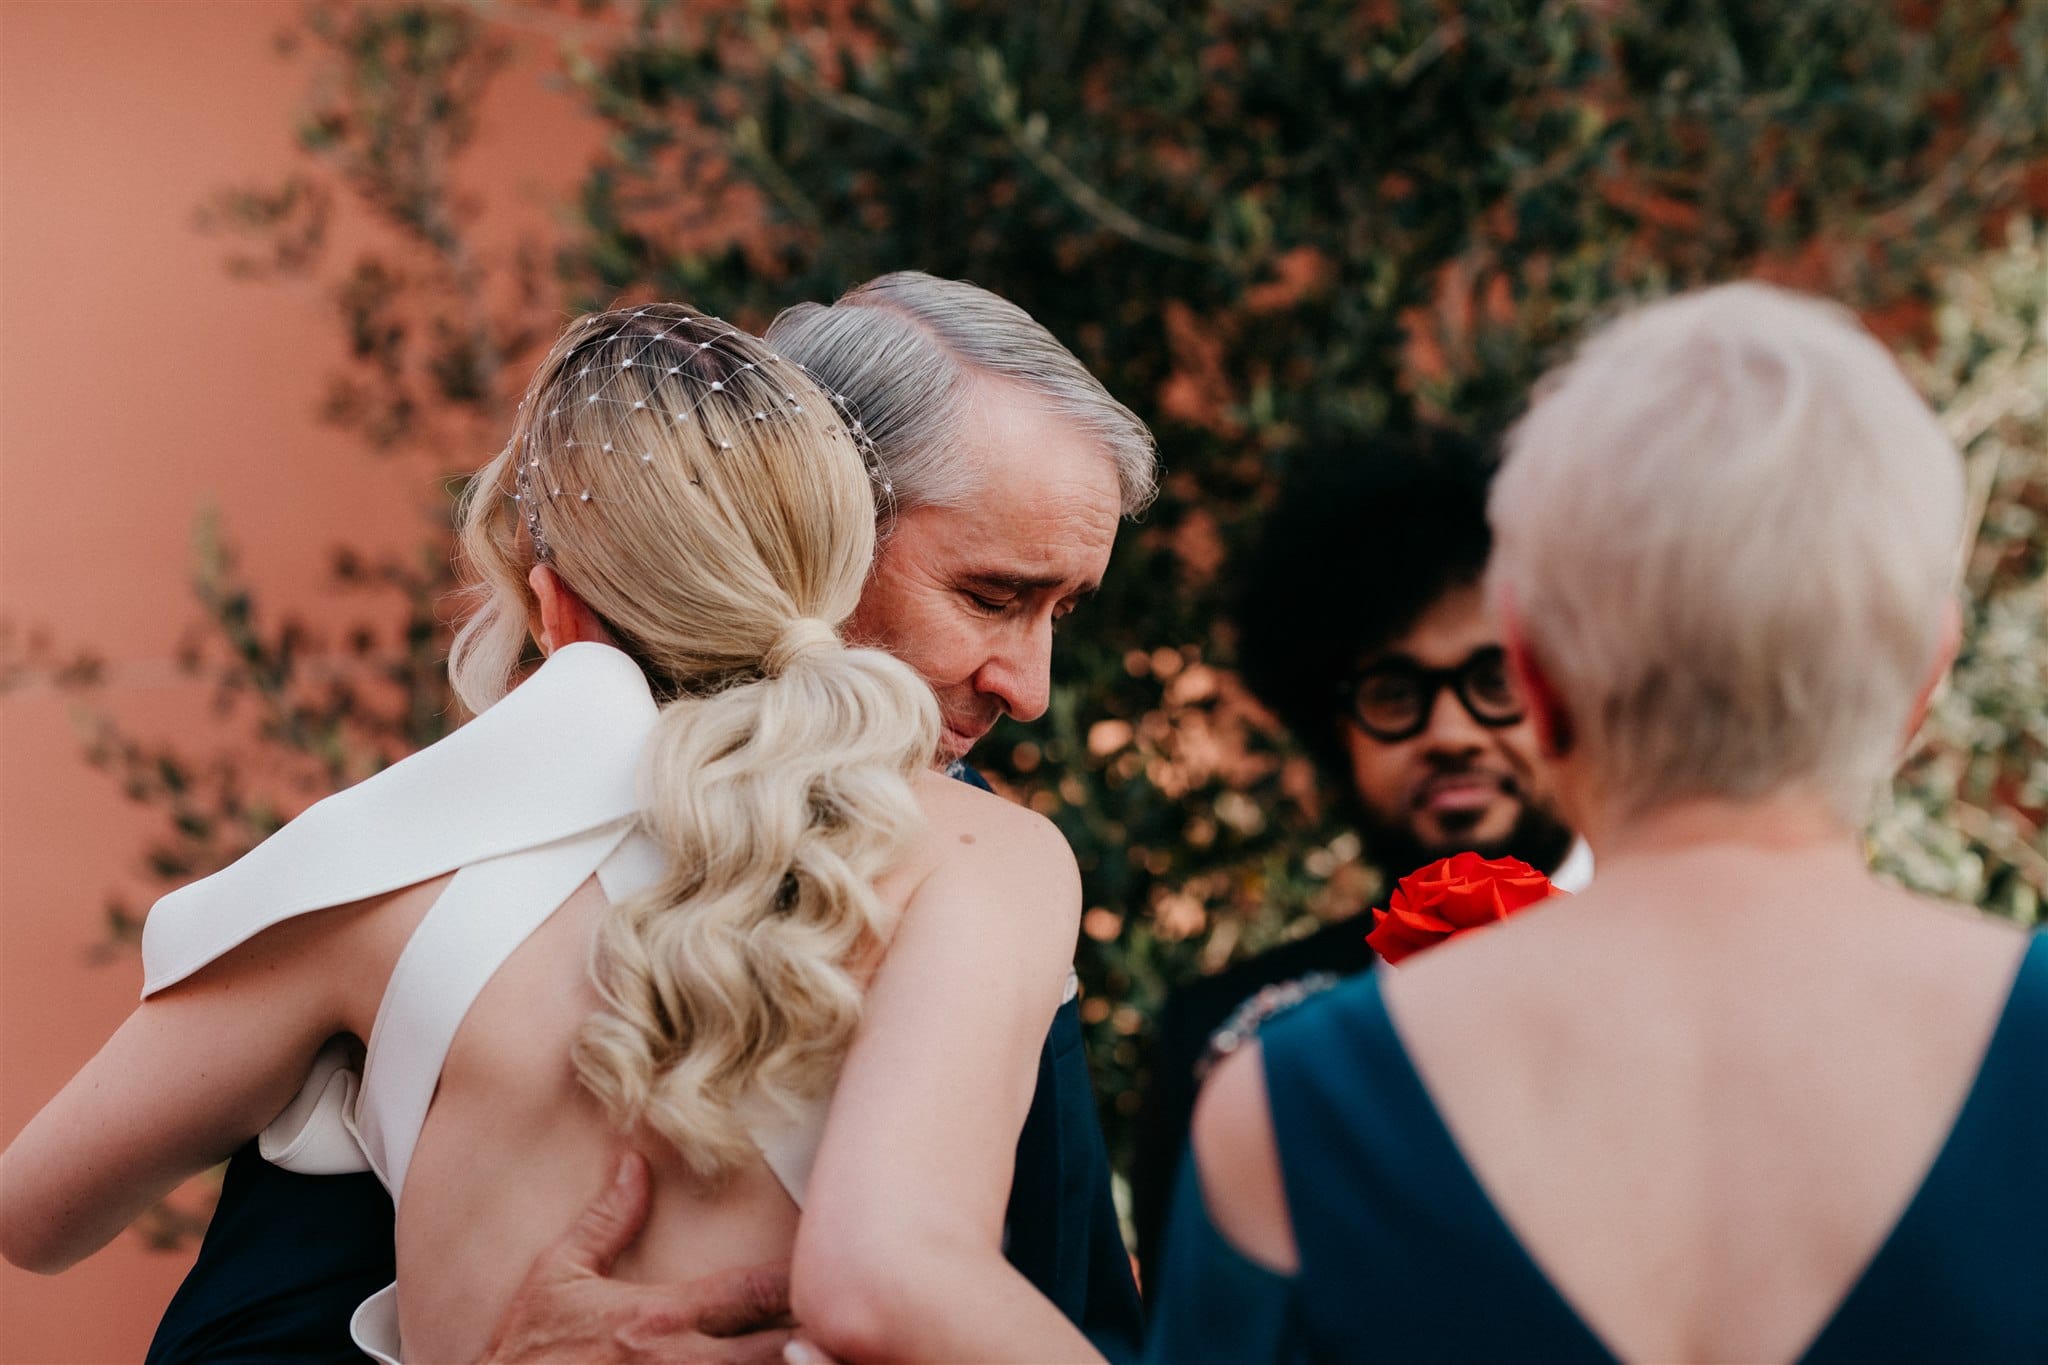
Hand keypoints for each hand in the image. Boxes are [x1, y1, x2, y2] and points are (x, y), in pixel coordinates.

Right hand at [479, 1151, 793, 1363]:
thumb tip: (635, 1165)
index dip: (796, 1283)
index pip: (755, 1292)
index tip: (822, 1270)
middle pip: (779, 1348)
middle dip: (810, 1334)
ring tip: (817, 1350)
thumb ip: (606, 1222)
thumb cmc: (527, 1354)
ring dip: (792, 1363)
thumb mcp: (558, 1277)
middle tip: (835, 1320)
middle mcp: (682, 1362)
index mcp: (661, 1316)